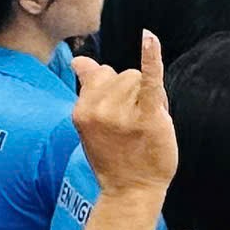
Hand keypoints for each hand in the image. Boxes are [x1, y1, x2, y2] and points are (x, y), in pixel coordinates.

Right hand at [70, 29, 176, 197]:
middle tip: (134, 123)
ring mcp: (122, 113)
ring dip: (147, 96)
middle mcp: (99, 108)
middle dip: (133, 92)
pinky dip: (151, 57)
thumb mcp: (90, 124)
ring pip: (138, 78)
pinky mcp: (147, 116)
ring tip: (145, 123)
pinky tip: (149, 38)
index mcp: (82, 109)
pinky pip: (149, 80)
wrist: (131, 191)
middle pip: (123, 74)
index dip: (114, 89)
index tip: (117, 114)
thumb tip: (78, 61)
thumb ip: (88, 89)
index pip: (100, 74)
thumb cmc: (115, 157)